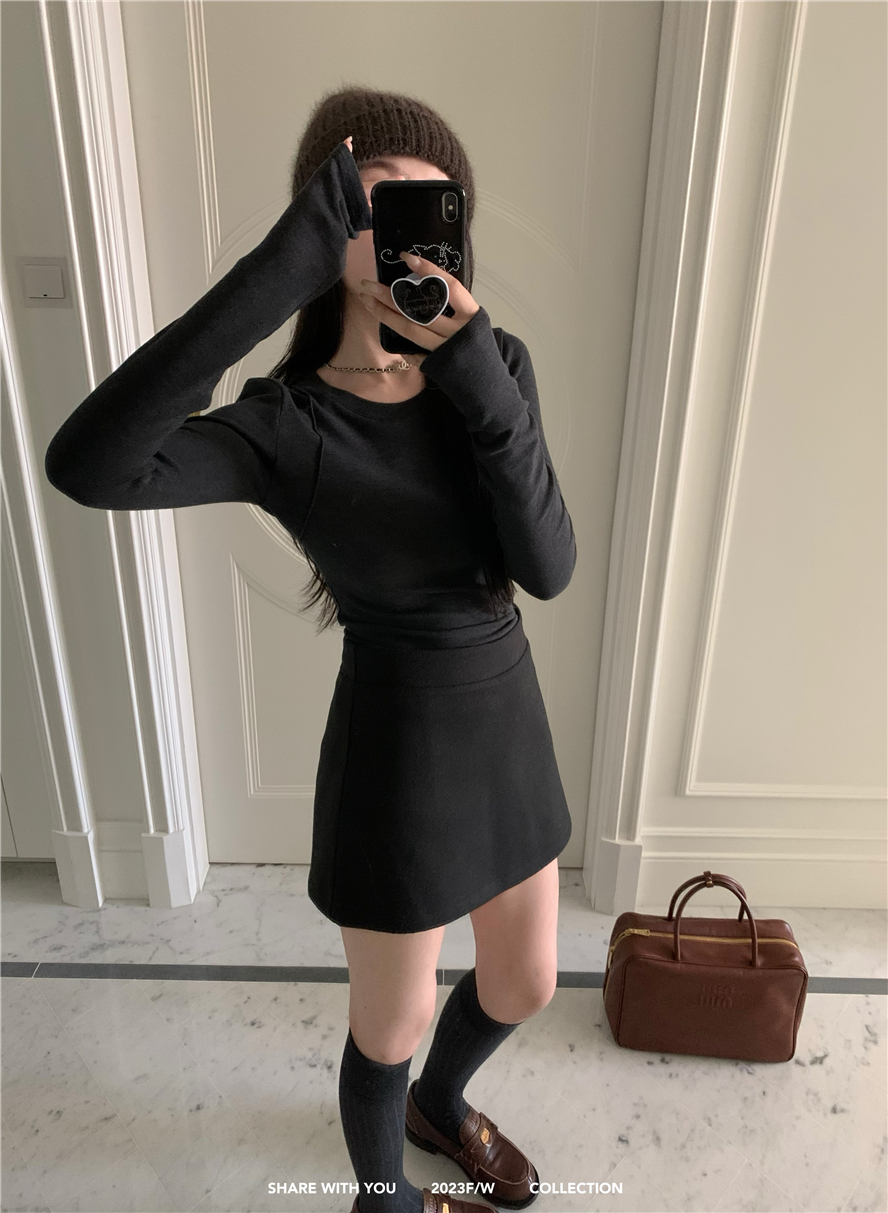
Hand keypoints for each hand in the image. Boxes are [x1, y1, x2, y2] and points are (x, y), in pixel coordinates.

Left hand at [357, 252, 480, 364]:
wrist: (486, 380)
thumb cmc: (476, 342)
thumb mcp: (472, 318)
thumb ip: (452, 303)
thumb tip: (421, 280)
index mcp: (471, 314)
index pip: (449, 286)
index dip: (428, 270)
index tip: (406, 257)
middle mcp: (458, 331)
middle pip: (421, 310)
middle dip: (392, 296)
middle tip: (368, 284)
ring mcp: (445, 349)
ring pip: (411, 330)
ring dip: (386, 315)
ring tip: (367, 301)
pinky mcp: (435, 365)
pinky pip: (412, 351)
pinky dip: (399, 342)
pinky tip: (383, 327)